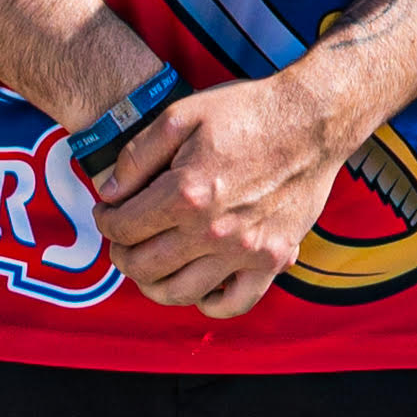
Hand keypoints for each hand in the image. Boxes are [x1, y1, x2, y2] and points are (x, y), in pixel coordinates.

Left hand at [93, 66, 358, 316]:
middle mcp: (212, 230)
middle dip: (121, 253)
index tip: (107, 212)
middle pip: (142, 266)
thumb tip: (108, 193)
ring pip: (178, 292)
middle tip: (123, 239)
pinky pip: (235, 303)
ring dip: (152, 283)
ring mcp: (245, 250)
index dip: (105, 220)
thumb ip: (136, 157)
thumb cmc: (248, 112)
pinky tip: (199, 284)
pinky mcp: (272, 258)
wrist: (312, 120)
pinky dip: (209, 303)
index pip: (123, 228)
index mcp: (186, 193)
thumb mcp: (181, 116)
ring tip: (151, 264)